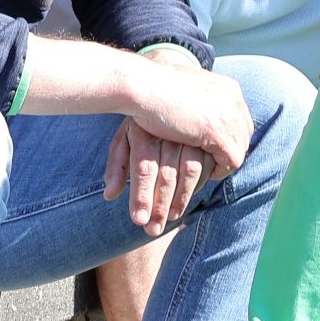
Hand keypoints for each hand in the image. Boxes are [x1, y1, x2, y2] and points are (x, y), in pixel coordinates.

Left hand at [104, 119, 214, 234]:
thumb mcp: (124, 139)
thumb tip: (110, 195)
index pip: (143, 168)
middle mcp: (167, 130)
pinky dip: (199, 183)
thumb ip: (116, 166)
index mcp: (142, 130)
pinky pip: (207, 164)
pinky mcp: (209, 133)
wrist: (165, 90)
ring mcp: (190, 131)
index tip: (138, 220)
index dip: (141, 196)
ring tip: (171, 219)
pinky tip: (188, 195)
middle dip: (160, 206)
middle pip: (166, 174)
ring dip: (181, 199)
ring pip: (189, 171)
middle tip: (152, 230)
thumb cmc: (141, 121)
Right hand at [125, 61, 253, 180]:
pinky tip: (205, 172)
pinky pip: (232, 161)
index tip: (212, 145)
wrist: (144, 84)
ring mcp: (229, 116)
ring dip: (224, 160)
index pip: (240, 117)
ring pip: (240, 148)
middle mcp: (233, 100)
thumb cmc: (154, 86)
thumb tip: (198, 112)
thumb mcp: (186, 88)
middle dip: (230, 148)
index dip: (229, 134)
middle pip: (244, 133)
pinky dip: (221, 169)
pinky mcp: (219, 133)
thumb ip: (199, 100)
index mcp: (228, 88)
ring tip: (206, 168)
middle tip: (211, 159)